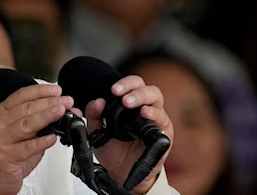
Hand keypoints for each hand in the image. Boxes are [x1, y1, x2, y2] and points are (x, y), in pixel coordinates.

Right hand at [0, 84, 78, 194]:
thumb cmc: (7, 152)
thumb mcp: (21, 132)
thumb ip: (40, 121)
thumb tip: (64, 111)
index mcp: (2, 112)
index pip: (21, 95)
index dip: (40, 91)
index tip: (57, 90)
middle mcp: (0, 123)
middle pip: (26, 108)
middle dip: (49, 102)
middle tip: (66, 101)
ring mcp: (2, 139)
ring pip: (26, 124)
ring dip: (46, 116)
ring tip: (60, 112)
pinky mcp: (7, 156)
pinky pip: (27, 148)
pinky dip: (41, 142)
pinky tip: (51, 138)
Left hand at [86, 75, 173, 194]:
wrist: (121, 172)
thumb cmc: (113, 149)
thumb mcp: (96, 131)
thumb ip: (93, 115)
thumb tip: (97, 102)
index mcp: (129, 104)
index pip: (131, 85)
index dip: (124, 83)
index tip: (112, 89)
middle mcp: (144, 107)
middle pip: (145, 87)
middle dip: (132, 87)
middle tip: (120, 95)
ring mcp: (155, 119)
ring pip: (156, 98)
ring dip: (142, 97)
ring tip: (128, 103)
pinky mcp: (163, 133)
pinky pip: (162, 119)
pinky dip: (154, 114)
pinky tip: (145, 114)